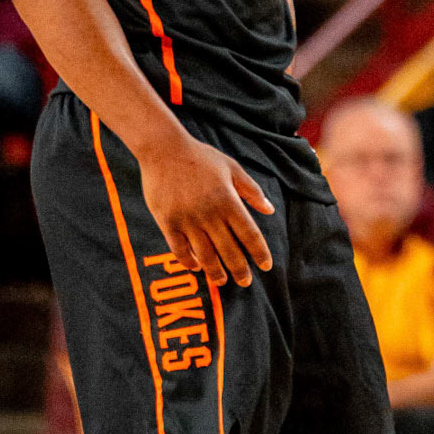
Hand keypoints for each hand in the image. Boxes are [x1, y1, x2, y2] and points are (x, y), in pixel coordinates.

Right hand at [139, 128, 274, 286]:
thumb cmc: (201, 157)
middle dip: (239, 269)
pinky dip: (188, 262)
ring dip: (215, 272)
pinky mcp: (168, 223)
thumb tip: (270, 210)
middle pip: (229, 250)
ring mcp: (187, 220)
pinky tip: (196, 267)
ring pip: (205, 255)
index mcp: (228, 200)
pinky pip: (179, 250)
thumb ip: (251, 190)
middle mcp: (209, 214)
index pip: (249, 233)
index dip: (259, 252)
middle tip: (246, 282)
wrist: (164, 150)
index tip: (266, 266)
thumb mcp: (231, 168)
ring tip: (222, 282)